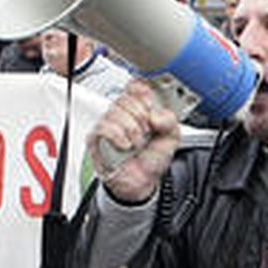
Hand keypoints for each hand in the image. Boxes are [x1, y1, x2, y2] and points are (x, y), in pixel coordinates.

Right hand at [90, 80, 179, 202]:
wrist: (142, 181)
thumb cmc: (151, 158)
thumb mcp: (171, 137)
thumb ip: (169, 121)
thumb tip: (155, 115)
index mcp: (137, 108)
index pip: (133, 86)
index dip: (142, 93)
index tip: (150, 106)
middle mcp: (120, 113)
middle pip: (126, 98)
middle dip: (141, 116)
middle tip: (146, 132)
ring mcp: (107, 124)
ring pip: (116, 112)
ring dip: (132, 130)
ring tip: (136, 143)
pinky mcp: (95, 138)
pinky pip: (104, 127)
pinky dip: (118, 136)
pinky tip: (125, 146)